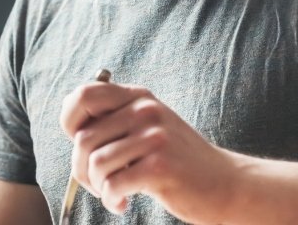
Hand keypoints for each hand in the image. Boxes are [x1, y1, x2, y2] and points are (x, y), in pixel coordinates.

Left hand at [59, 82, 241, 224]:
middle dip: (81, 169)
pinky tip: (123, 203)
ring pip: (95, 163)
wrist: (227, 184)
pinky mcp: (160, 166)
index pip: (83, 95)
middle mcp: (145, 110)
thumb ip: (116, 118)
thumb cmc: (179, 160)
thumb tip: (71, 118)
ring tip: (113, 193)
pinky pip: (112, 184)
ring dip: (97, 187)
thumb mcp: (149, 126)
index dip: (70, 121)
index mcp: (138, 97)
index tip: (81, 146)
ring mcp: (154, 136)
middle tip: (97, 184)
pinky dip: (111, 199)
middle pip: (83, 138)